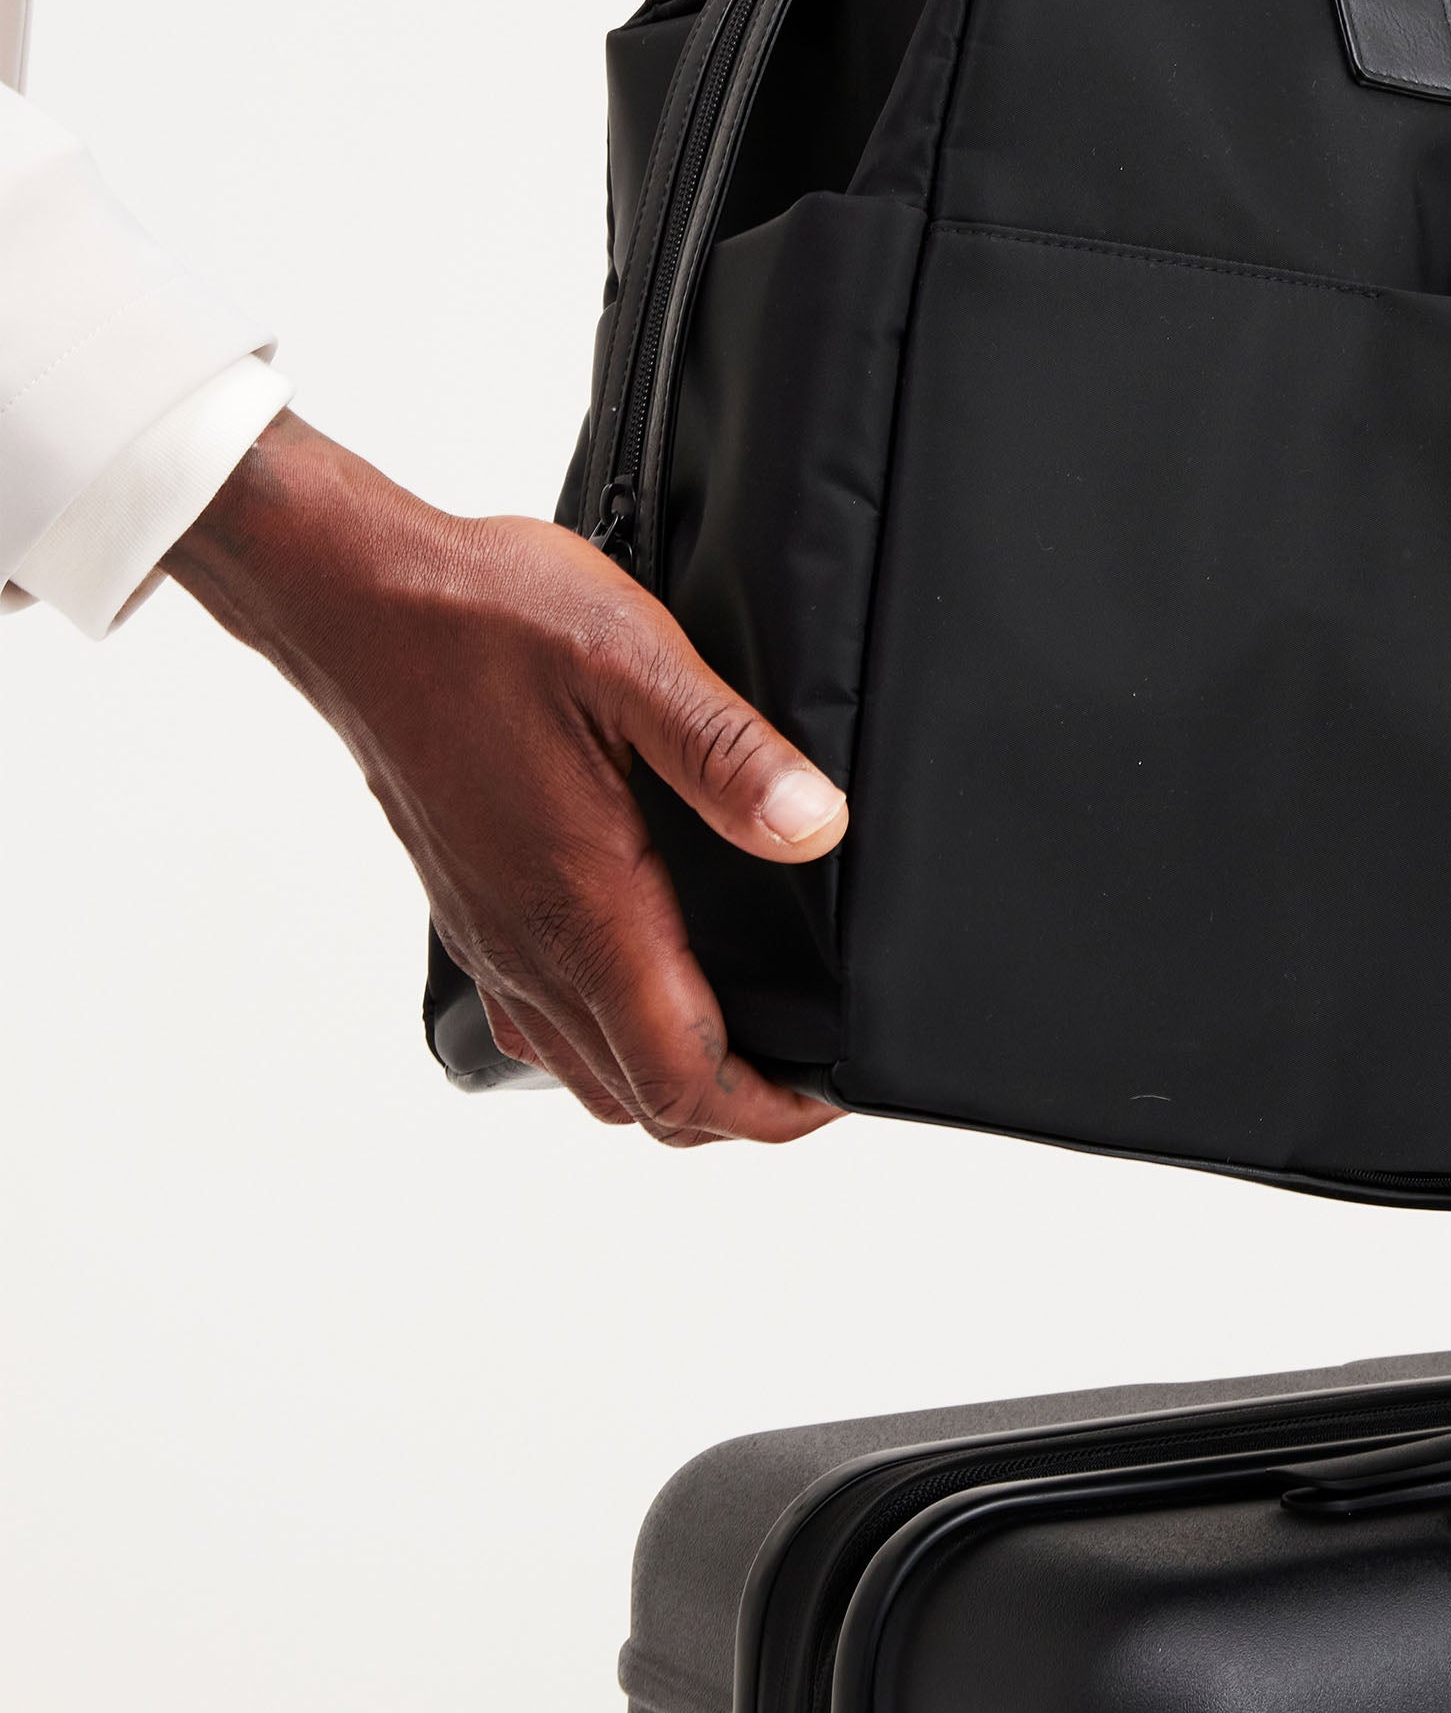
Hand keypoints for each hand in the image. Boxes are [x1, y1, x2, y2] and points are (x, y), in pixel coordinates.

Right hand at [168, 414, 845, 1149]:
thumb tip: (814, 827)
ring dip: (673, 1078)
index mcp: (580, 903)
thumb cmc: (480, 619)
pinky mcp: (471, 907)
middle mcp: (527, 943)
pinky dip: (612, 1040)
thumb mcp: (628, 658)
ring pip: (587, 1072)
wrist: (354, 602)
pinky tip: (652, 978)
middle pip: (639, 1101)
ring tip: (751, 1038)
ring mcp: (491, 933)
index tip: (835, 1083)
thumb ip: (726, 752)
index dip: (770, 1109)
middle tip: (812, 1066)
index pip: (681, 1076)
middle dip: (735, 1110)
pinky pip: (543, 1024)